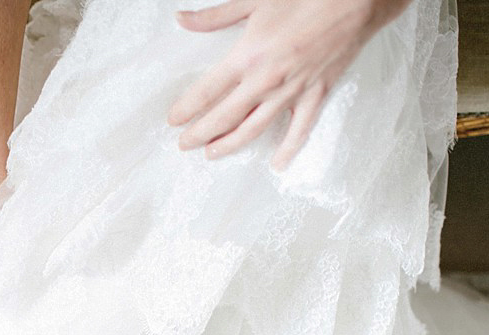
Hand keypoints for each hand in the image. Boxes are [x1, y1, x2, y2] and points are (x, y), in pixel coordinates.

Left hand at [167, 0, 412, 169]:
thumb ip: (215, 16)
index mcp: (247, 56)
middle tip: (184, 144)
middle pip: (225, 116)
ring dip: (230, 144)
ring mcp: (291, 91)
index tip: (173, 121)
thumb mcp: (254, 0)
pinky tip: (277, 164)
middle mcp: (265, 80)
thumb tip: (181, 19)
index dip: (187, 109)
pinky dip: (288, 149)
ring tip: (211, 154)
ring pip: (254, 128)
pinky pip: (299, 129)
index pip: (207, 91)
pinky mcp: (316, 95)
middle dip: (200, 134)